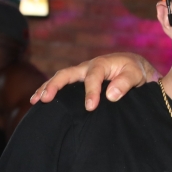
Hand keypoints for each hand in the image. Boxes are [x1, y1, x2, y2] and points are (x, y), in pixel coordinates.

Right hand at [30, 53, 158, 110]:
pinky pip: (63, 85)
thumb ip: (125, 83)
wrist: (135, 67)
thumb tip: (110, 95)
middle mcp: (87, 67)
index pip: (93, 78)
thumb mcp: (136, 75)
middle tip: (45, 99)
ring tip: (35, 100)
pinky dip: (50, 91)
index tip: (90, 107)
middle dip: (55, 86)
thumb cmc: (136, 71)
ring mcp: (81, 74)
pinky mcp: (80, 82)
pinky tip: (39, 101)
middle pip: (66, 74)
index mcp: (101, 64)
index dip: (90, 92)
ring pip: (61, 78)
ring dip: (47, 88)